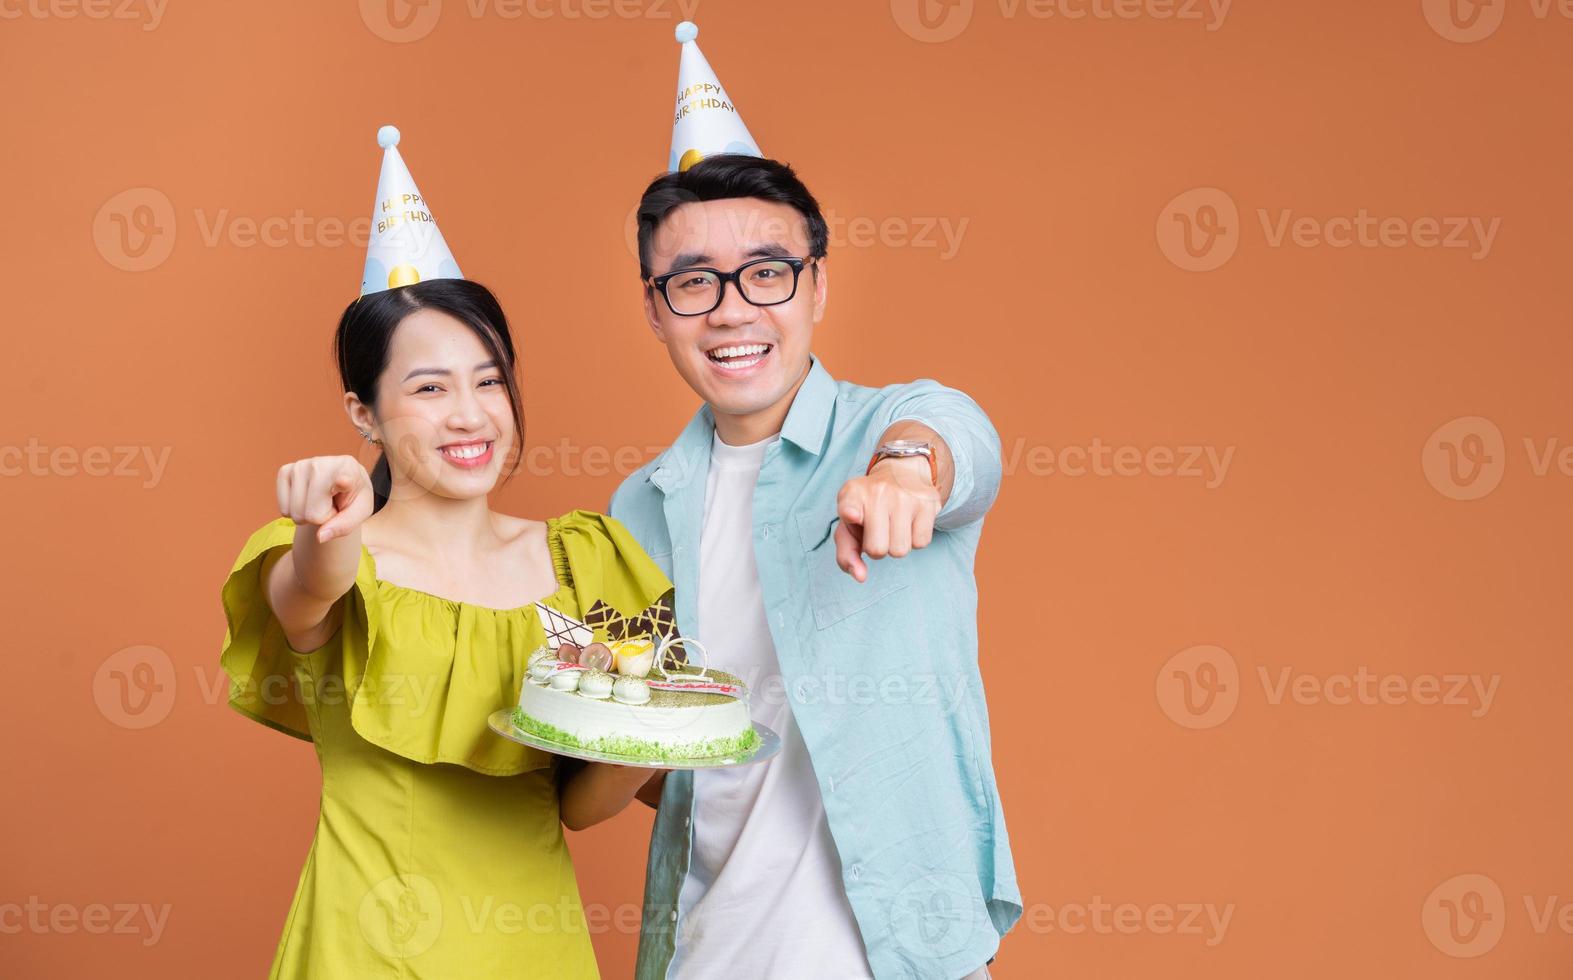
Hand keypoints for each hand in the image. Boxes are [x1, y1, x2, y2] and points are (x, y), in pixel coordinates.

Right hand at [276, 455, 373, 543]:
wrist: (341, 480)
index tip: (344, 482)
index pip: (343, 479)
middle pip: (311, 514)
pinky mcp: (284, 471)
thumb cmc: (352, 497)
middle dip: (321, 518)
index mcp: (348, 470)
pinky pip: (284, 510)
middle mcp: (321, 464)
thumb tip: (319, 537)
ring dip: (308, 515)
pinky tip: (307, 498)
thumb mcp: (360, 512)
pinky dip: (294, 511)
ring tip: (321, 500)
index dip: (343, 482)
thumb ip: (344, 526)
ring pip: (296, 513)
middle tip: (331, 504)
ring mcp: (300, 466)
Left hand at [833, 457, 941, 581]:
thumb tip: (860, 576)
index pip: (849, 505)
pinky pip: (921, 543)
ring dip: (897, 546)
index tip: (851, 515)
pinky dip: (915, 539)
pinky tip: (909, 523)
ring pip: (901, 550)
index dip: (850, 512)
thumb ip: (846, 553)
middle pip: (877, 550)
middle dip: (878, 549)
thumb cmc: (869, 508)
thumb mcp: (849, 524)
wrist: (901, 472)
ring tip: (894, 526)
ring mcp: (905, 497)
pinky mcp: (928, 503)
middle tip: (879, 531)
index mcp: (853, 494)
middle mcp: (878, 492)